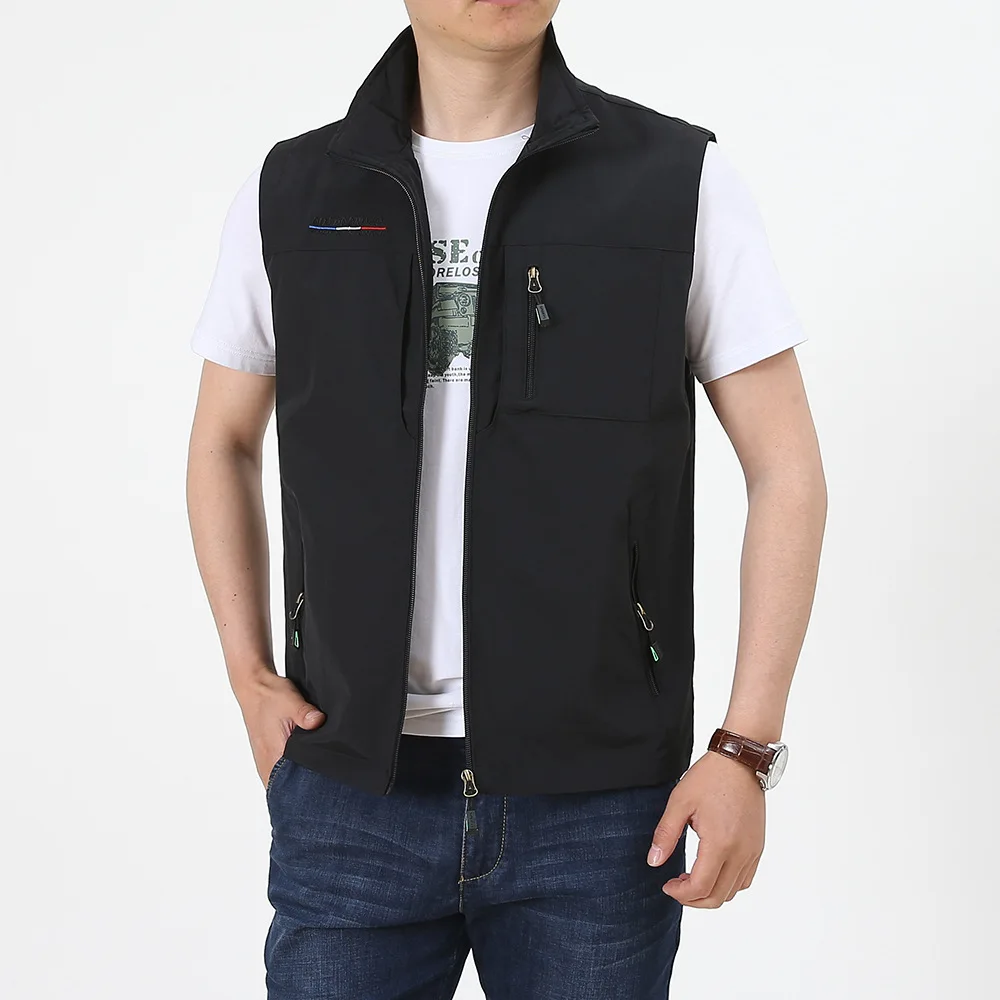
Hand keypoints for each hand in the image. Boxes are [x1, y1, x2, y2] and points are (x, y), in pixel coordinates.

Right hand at [235, 671, 325, 785]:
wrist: (254, 687)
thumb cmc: (270, 695)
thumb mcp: (290, 700)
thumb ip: (305, 714)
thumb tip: (318, 721)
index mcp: (273, 754)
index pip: (289, 787)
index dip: (306, 791)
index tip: (323, 790)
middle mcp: (266, 763)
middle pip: (287, 788)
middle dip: (305, 789)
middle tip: (327, 788)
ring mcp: (265, 761)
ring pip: (282, 782)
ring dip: (297, 781)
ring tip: (318, 781)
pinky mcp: (268, 756)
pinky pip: (279, 773)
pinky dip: (291, 774)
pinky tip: (305, 768)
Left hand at [647, 750, 764, 906]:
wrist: (740, 761)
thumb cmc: (709, 777)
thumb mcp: (679, 803)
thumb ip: (666, 835)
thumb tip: (654, 862)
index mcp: (720, 843)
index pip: (700, 888)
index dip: (680, 894)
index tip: (666, 884)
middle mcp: (741, 853)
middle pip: (718, 897)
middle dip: (693, 899)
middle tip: (675, 886)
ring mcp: (753, 851)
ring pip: (733, 891)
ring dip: (711, 893)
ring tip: (690, 877)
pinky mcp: (758, 846)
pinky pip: (745, 879)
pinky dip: (727, 884)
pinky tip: (711, 869)